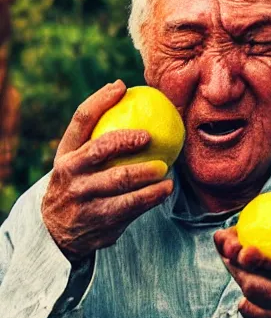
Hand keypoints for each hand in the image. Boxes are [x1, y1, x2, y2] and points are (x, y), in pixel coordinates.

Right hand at [42, 80, 173, 261]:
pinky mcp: (99, 219)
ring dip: (147, 173)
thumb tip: (131, 97)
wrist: (57, 231)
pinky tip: (166, 189)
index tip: (122, 86)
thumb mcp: (76, 161)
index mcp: (66, 153)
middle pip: (101, 148)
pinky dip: (152, 196)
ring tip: (165, 168)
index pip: (81, 119)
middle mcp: (70, 172)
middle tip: (149, 136)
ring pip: (120, 179)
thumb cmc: (78, 183)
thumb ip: (97, 137)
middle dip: (126, 139)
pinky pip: (132, 205)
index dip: (100, 99)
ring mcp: (83, 197)